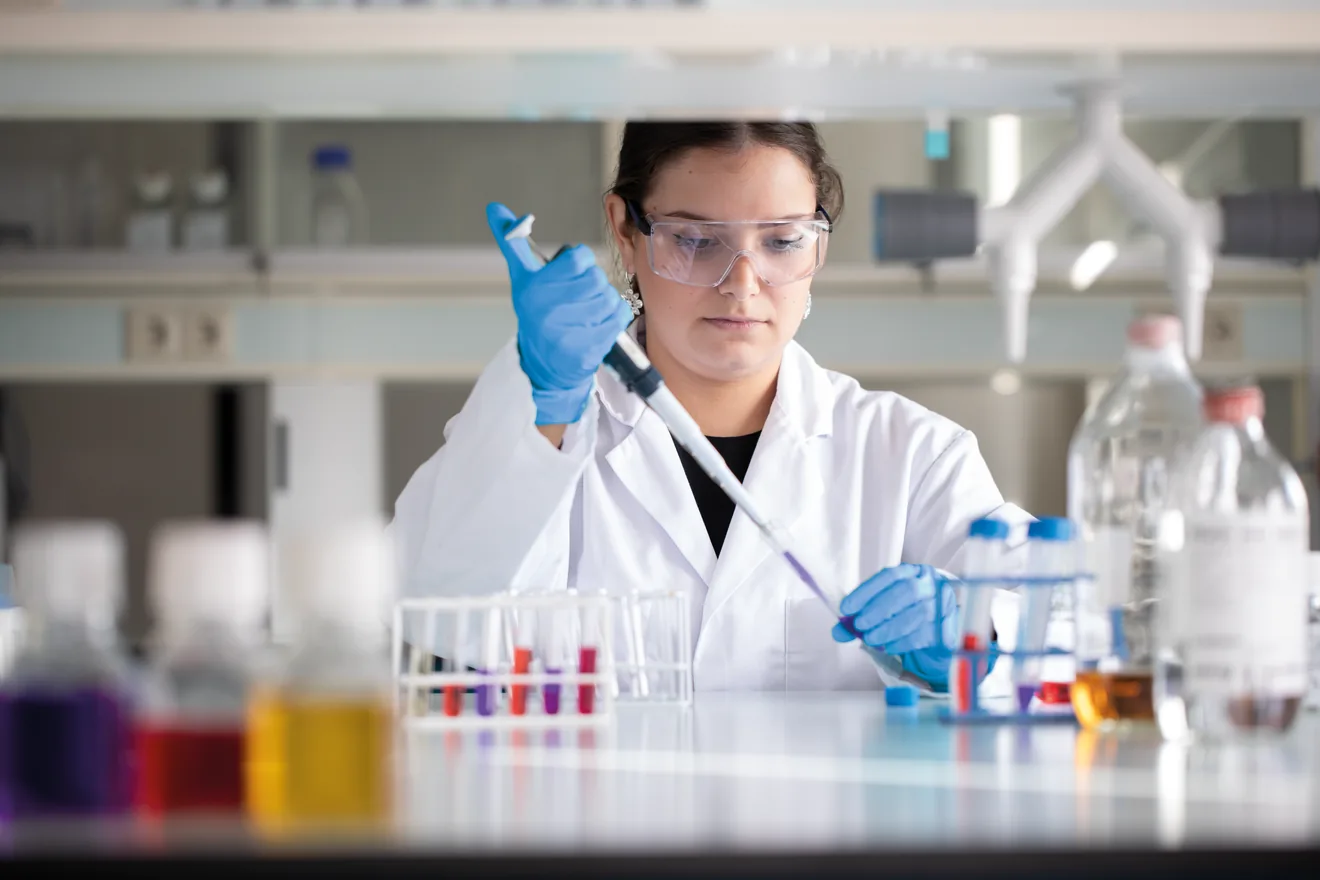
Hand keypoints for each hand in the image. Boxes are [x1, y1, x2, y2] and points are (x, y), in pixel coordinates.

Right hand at [487, 203, 633, 425]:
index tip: (568, 275)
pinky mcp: (592, 346)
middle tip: (578, 296)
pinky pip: (619, 315)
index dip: (578, 263)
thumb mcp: (522, 277)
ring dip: (602, 300)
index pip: (579, 257)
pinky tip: (596, 324)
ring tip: (585, 311)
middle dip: (590, 284)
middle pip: (596, 277)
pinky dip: (612, 317)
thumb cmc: (535, 312)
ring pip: (609, 295)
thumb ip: (513, 241)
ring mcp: (572, 329)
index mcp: (535, 287)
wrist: (544, 363)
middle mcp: (552, 308)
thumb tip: (494, 207)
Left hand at [831, 563, 958, 689]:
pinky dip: (903, 642)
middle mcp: (930, 583)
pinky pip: (925, 634)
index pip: (888, 576)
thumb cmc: (907, 613)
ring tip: (871, 639)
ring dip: (889, 629)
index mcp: (912, 572)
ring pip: (916, 614)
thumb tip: (838, 631)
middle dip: (878, 609)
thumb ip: (861, 617)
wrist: (939, 629)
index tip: (845, 608)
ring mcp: (943, 604)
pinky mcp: (948, 626)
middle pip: (905, 592)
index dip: (865, 592)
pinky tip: (889, 647)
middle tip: (860, 626)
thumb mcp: (884, 609)